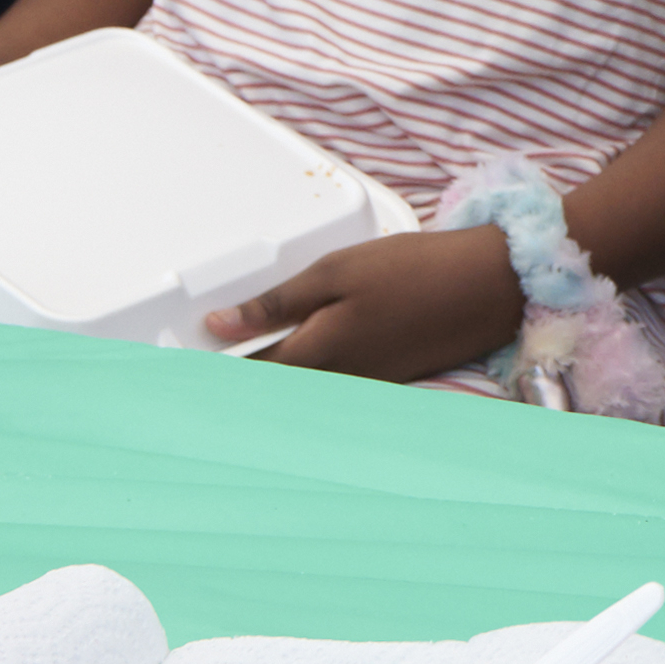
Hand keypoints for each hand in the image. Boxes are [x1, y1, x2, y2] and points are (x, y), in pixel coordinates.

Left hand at [204, 224, 525, 381]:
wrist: (491, 285)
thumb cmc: (415, 270)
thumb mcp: (337, 271)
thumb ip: (276, 302)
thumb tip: (217, 324)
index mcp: (318, 352)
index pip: (246, 376)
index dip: (207, 378)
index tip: (173, 378)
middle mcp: (336, 380)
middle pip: (270, 393)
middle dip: (231, 388)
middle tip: (188, 382)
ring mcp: (363, 384)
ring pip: (300, 394)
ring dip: (267, 388)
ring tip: (231, 373)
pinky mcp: (385, 378)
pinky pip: (330, 388)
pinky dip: (304, 381)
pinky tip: (294, 363)